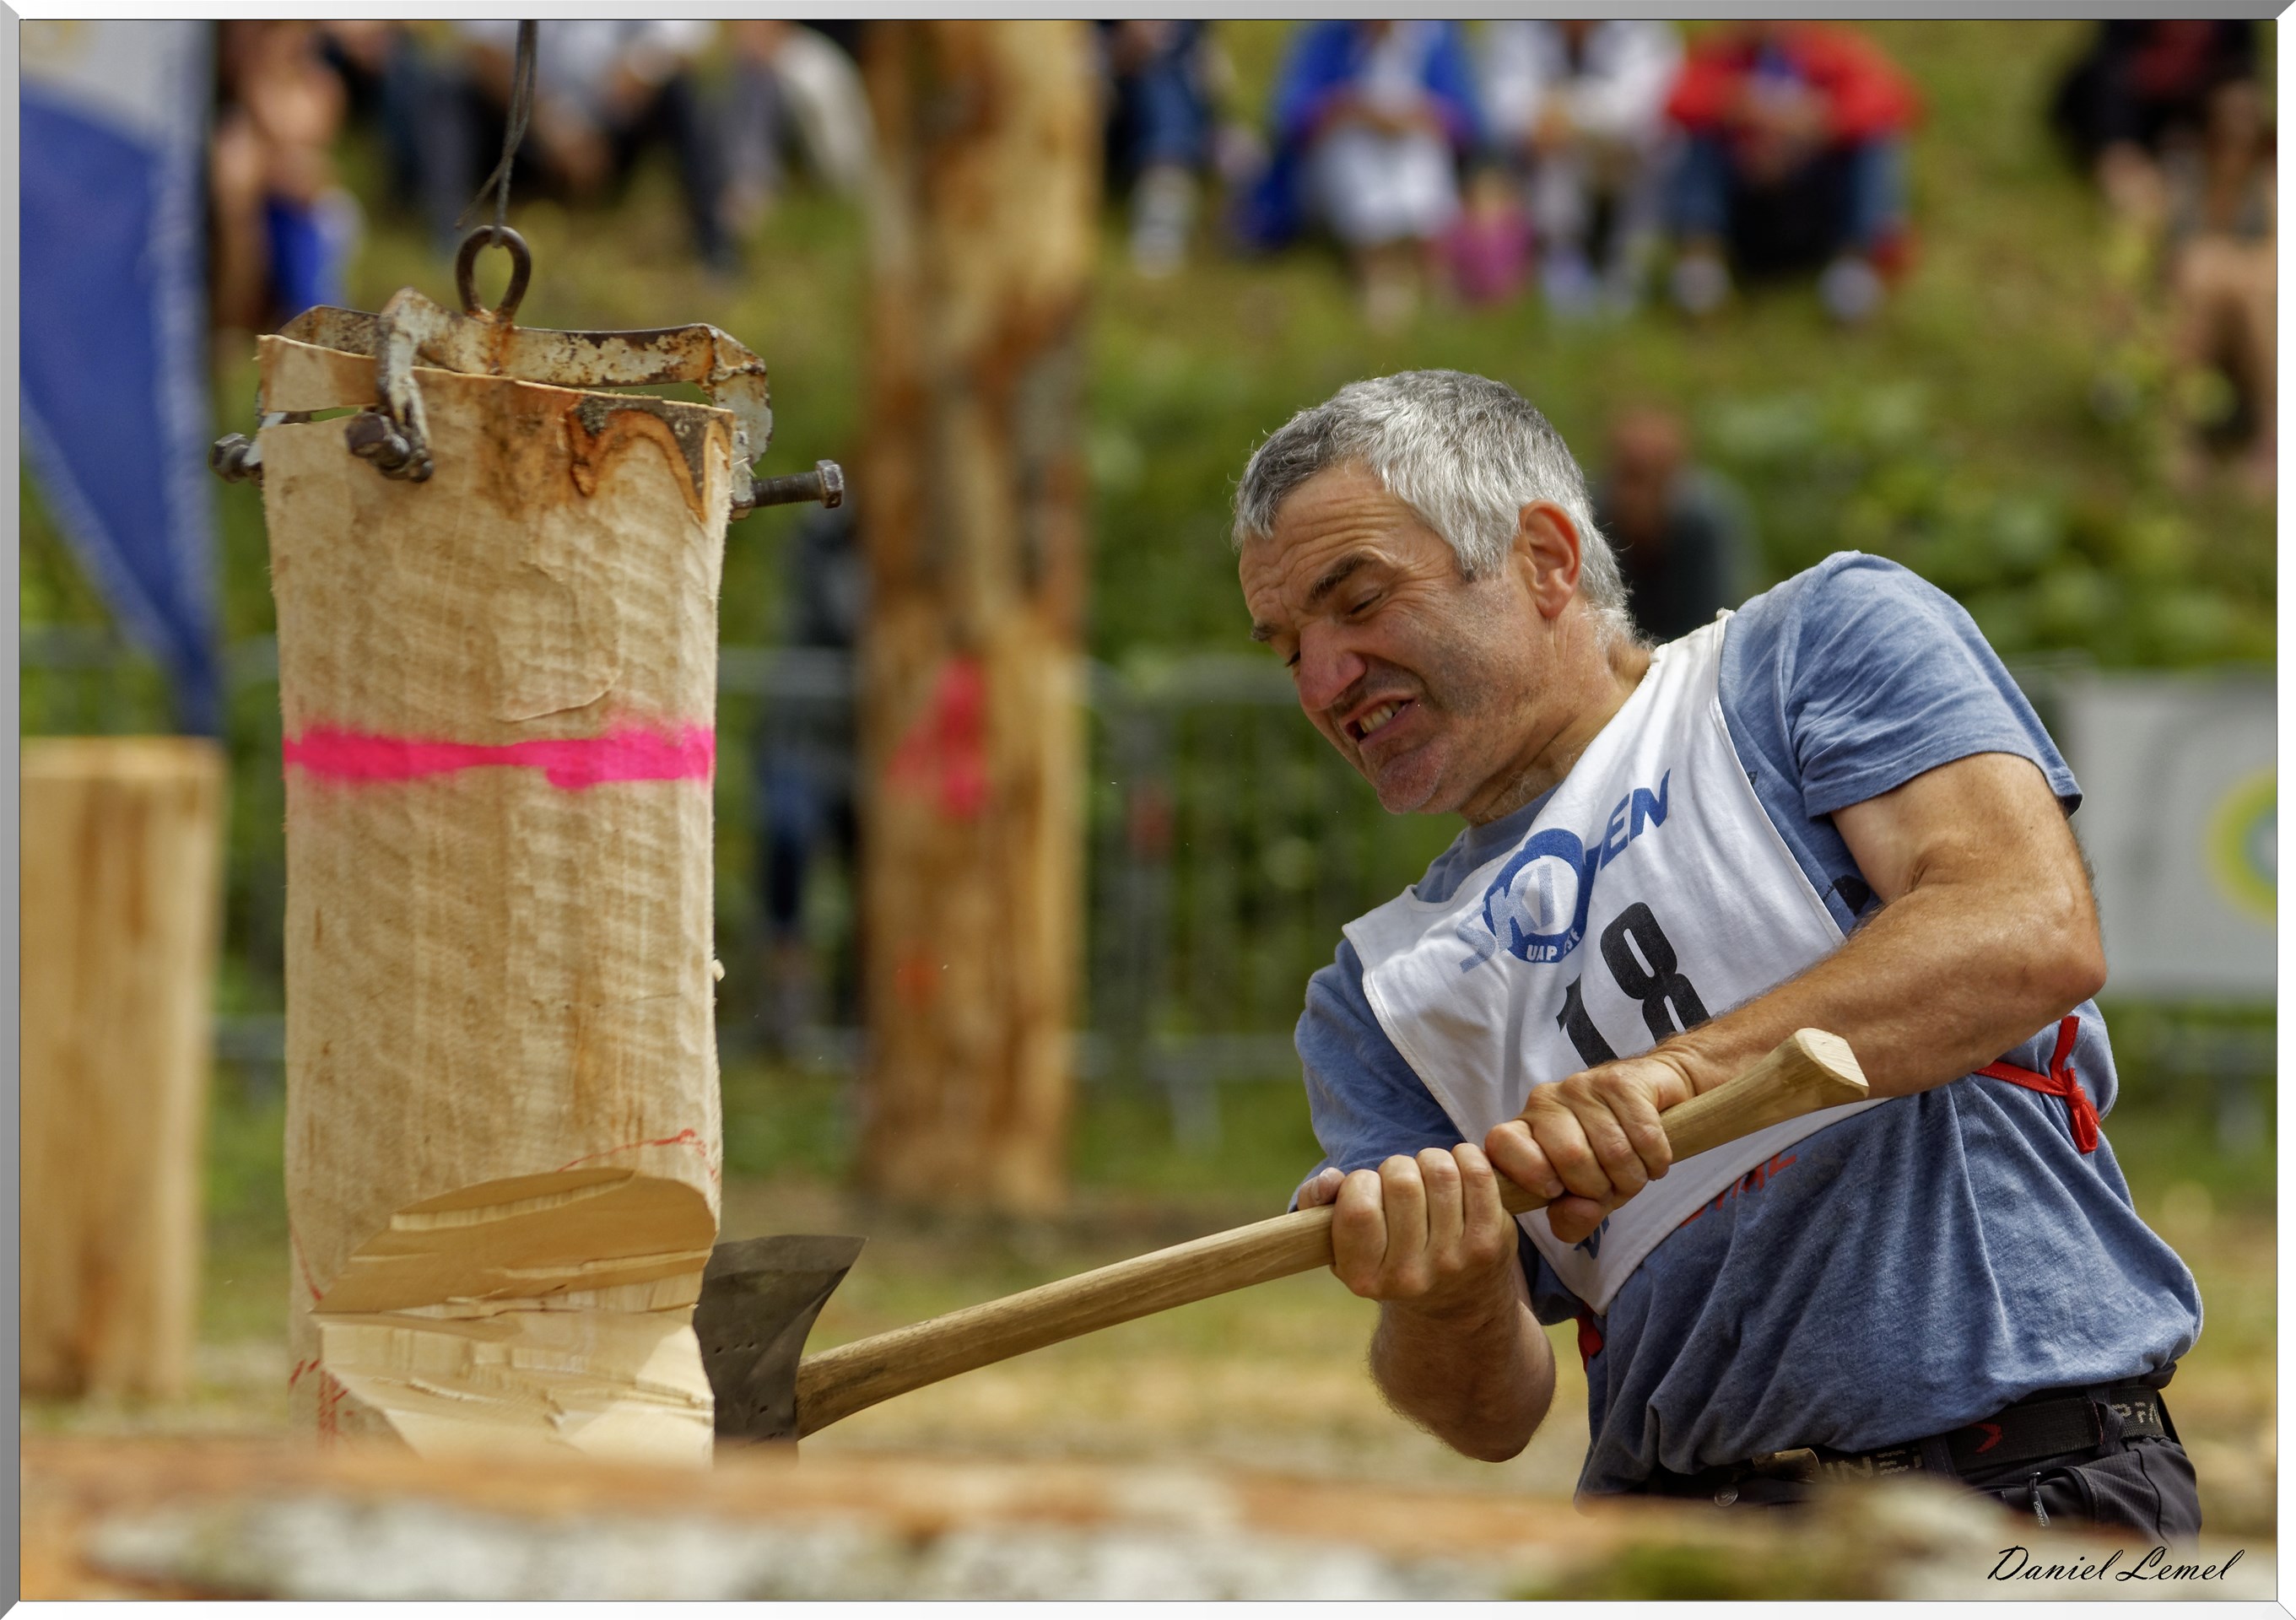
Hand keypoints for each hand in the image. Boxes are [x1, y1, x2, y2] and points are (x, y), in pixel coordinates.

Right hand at [1298, 1146, 1520, 1317]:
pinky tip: (1459, 1168)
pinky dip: (1466, 1157)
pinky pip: (1477, 1175)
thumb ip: (1317, 1204)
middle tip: (1402, 1182)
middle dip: (1398, 1167)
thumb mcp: (1343, 1241)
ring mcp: (1454, 1261)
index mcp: (1364, 1278)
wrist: (1454, 1302)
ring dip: (1431, 1160)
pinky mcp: (1490, 1243)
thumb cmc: (1388, 1254)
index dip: (1361, 1182)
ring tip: (1429, 1176)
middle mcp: (1409, 1278)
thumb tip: (1329, 1181)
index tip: (1369, 1188)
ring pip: (1440, 1171)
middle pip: (1402, 1183)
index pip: (1359, 1208)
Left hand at [1484, 1053, 1694, 1245]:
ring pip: (1614, 1151)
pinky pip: (1644, 1137)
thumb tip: (1581, 1213)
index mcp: (1525, 1128)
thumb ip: (1572, 1218)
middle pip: (1570, 1158)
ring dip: (1634, 1177)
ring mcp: (1582, 1086)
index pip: (1502, 1144)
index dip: (1532, 1175)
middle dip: (1601, 1188)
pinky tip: (1654, 1158)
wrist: (1656, 1100)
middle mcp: (1546, 1102)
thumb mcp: (1588, 1197)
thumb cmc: (1611, 1155)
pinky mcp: (1621, 1081)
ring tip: (1635, 1172)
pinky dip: (1656, 1160)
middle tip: (1611, 1186)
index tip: (1558, 1190)